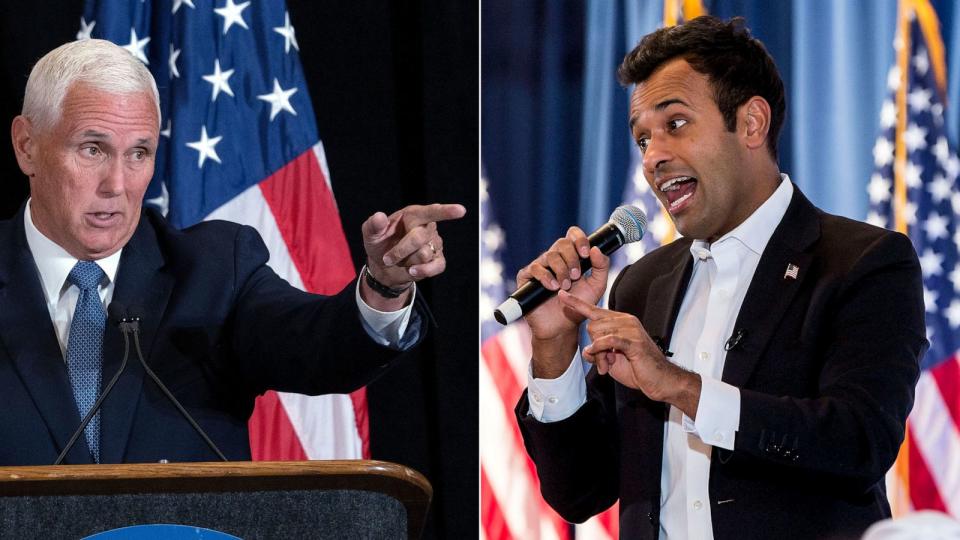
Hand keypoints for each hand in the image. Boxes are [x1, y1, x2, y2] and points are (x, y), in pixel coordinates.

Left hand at [362, 203, 465, 307]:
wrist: (383, 266)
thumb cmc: (380, 243)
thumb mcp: (370, 234)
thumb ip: (373, 225)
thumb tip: (379, 217)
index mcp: (414, 215)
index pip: (431, 211)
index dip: (446, 211)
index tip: (460, 211)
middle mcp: (427, 227)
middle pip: (419, 238)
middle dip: (400, 251)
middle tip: (387, 258)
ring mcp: (435, 244)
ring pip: (424, 254)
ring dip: (406, 261)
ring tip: (400, 261)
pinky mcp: (438, 260)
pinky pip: (436, 266)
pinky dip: (422, 271)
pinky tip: (411, 271)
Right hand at [516, 228, 609, 377]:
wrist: (562, 327)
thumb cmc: (578, 305)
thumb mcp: (596, 286)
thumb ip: (601, 267)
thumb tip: (596, 249)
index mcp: (571, 256)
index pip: (572, 235)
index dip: (579, 239)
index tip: (585, 253)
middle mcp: (554, 258)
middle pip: (562, 243)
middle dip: (572, 258)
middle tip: (577, 276)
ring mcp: (540, 267)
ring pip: (550, 255)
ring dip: (561, 270)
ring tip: (565, 286)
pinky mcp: (527, 278)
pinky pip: (535, 268)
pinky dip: (546, 276)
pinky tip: (553, 287)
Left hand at [558, 290, 700, 415]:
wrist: (661, 381)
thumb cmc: (638, 369)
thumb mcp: (611, 360)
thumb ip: (597, 351)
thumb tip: (587, 350)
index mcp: (620, 322)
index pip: (594, 310)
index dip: (576, 303)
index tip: (561, 295)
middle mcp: (626, 321)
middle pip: (593, 325)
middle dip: (594, 347)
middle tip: (604, 362)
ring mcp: (631, 329)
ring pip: (598, 334)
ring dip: (600, 355)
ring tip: (610, 364)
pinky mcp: (634, 341)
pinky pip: (609, 340)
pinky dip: (602, 349)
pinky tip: (606, 359)